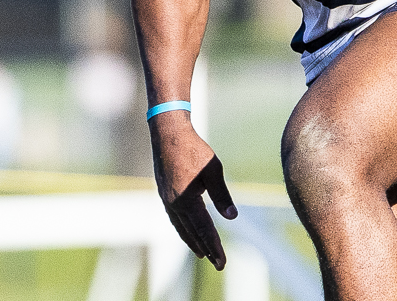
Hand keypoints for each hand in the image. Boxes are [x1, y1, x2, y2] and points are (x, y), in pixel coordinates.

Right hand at [150, 115, 237, 269]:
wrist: (169, 133)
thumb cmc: (194, 149)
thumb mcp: (213, 170)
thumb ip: (222, 195)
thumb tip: (232, 217)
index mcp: (186, 199)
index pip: (203, 229)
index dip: (214, 246)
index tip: (221, 262)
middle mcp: (174, 203)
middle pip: (191, 232)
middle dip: (205, 249)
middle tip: (217, 263)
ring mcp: (166, 199)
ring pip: (180, 227)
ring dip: (192, 241)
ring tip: (202, 252)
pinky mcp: (165, 193)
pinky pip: (174, 218)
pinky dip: (183, 228)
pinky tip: (188, 230)